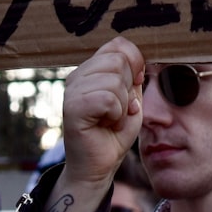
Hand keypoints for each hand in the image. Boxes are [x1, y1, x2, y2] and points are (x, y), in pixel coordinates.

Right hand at [47, 36, 143, 210]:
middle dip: (128, 88)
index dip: (135, 62)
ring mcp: (72, 90)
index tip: (135, 84)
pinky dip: (116, 114)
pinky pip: (108, 99)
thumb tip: (138, 60)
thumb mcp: (131, 97)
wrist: (99, 166)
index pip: (118, 45)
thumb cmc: (115, 132)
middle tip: (118, 109)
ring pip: (114, 80)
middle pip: (118, 61)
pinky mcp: (72, 107)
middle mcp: (78, 75)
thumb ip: (134, 76)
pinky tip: (106, 124)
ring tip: (112, 118)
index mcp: (91, 69)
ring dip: (122, 105)